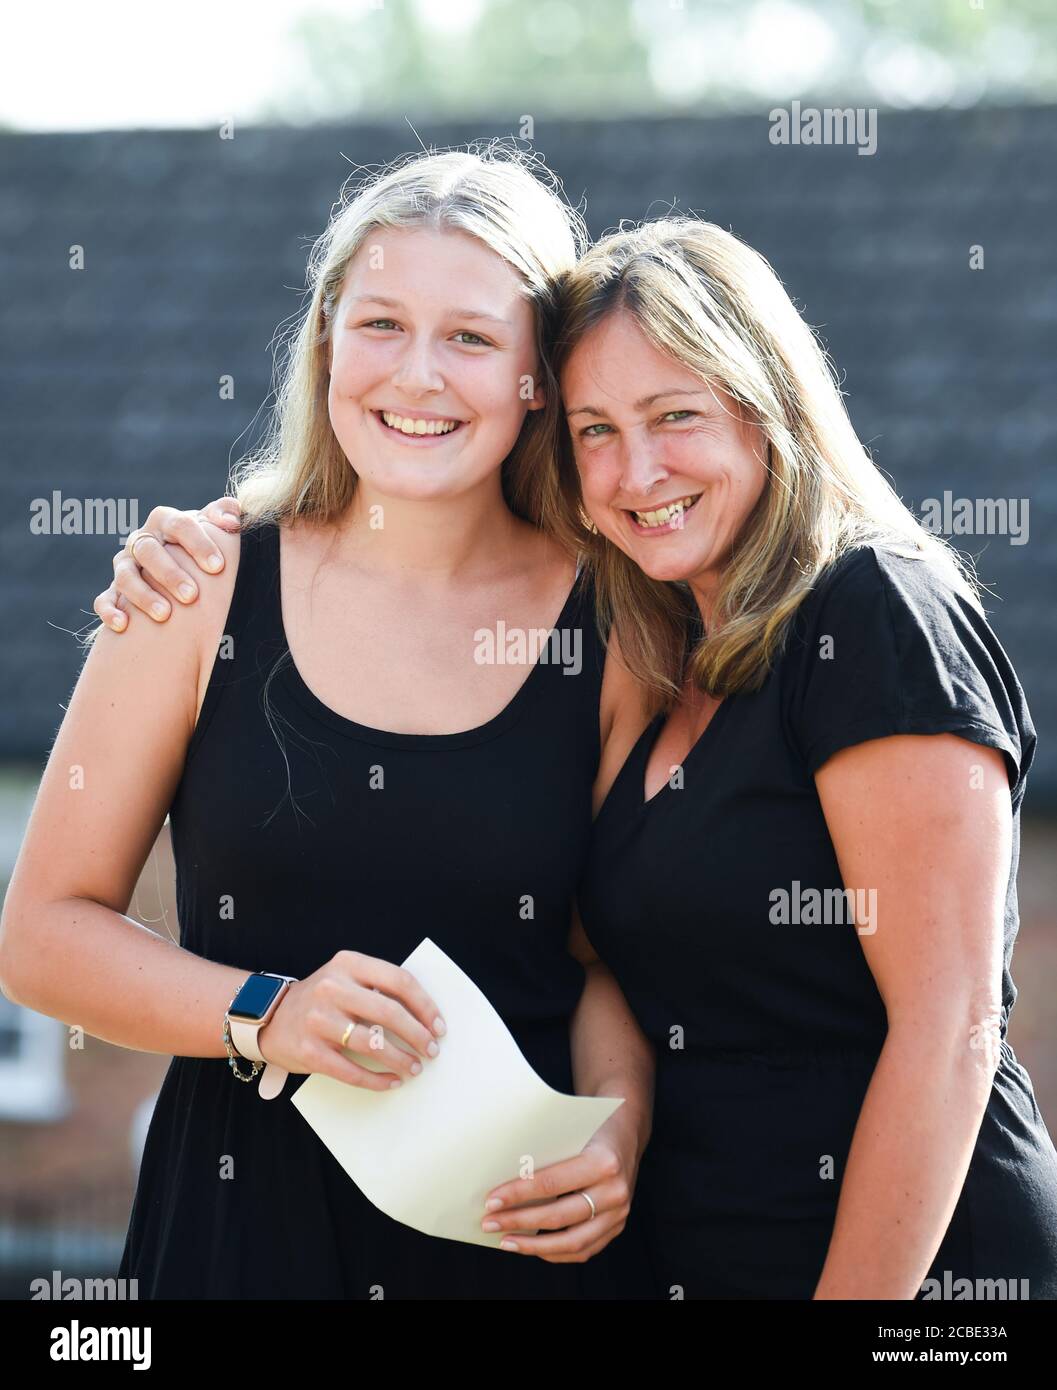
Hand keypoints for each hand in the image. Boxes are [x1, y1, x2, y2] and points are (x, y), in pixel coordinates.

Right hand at [93, 497, 242, 630]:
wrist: (180, 565)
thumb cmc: (201, 547)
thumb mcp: (213, 528)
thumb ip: (225, 514)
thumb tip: (231, 521)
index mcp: (166, 521)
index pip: (179, 524)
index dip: (198, 543)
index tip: (217, 567)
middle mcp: (142, 540)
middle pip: (149, 550)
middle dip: (170, 573)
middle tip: (192, 595)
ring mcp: (125, 565)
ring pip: (126, 576)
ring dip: (143, 595)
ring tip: (164, 614)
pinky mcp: (113, 590)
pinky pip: (104, 599)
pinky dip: (110, 611)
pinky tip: (123, 625)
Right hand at [255, 949, 446, 1091]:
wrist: (269, 1016)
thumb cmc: (321, 999)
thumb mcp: (346, 978)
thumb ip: (378, 988)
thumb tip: (425, 1015)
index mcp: (348, 964)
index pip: (399, 981)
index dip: (425, 1006)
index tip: (439, 1026)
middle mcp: (332, 988)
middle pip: (389, 1013)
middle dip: (418, 1035)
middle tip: (432, 1050)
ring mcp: (318, 1020)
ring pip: (372, 1044)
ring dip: (400, 1059)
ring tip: (415, 1068)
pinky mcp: (309, 1051)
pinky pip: (351, 1071)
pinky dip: (377, 1079)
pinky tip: (391, 1081)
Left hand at [479, 1113, 636, 1262]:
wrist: (626, 1131)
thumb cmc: (591, 1127)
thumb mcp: (571, 1132)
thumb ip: (545, 1156)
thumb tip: (503, 1184)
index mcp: (602, 1162)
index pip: (551, 1184)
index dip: (517, 1195)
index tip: (491, 1201)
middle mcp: (615, 1190)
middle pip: (558, 1216)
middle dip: (518, 1222)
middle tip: (489, 1223)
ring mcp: (620, 1212)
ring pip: (572, 1241)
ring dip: (533, 1246)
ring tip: (506, 1242)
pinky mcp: (618, 1226)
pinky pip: (584, 1250)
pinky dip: (555, 1252)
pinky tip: (533, 1248)